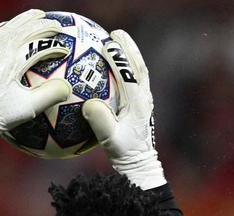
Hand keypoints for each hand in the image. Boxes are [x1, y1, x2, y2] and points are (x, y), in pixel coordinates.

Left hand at [0, 9, 72, 162]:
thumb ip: (50, 95)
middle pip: (24, 30)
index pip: (36, 46)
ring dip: (26, 19)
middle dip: (43, 24)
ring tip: (40, 15)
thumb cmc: (3, 115)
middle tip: (58, 25)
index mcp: (10, 65)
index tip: (65, 49)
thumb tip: (68, 85)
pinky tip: (15, 26)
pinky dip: (8, 26)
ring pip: (9, 27)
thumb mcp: (30, 109)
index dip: (53, 46)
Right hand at [82, 29, 165, 188]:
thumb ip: (100, 122)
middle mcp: (144, 98)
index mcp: (138, 103)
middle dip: (128, 47)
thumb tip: (89, 104)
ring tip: (117, 41)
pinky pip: (134, 80)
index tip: (107, 43)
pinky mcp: (141, 105)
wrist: (140, 164)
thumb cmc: (125, 153)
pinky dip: (126, 68)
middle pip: (138, 66)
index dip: (120, 57)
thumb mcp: (110, 140)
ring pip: (139, 71)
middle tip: (115, 33)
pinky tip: (113, 65)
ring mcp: (144, 101)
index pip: (129, 74)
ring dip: (130, 54)